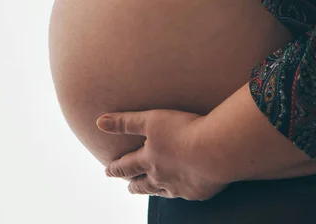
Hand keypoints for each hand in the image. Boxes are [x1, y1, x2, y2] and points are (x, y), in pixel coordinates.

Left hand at [96, 109, 228, 200]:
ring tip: (153, 190)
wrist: (217, 150)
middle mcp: (161, 177)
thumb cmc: (183, 131)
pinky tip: (183, 190)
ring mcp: (180, 187)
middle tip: (129, 188)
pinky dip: (180, 192)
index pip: (126, 166)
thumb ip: (124, 122)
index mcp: (148, 159)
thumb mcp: (150, 120)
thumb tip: (99, 122)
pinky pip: (185, 194)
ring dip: (154, 191)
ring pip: (162, 192)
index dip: (115, 168)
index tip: (107, 171)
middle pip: (143, 184)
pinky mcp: (199, 191)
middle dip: (134, 185)